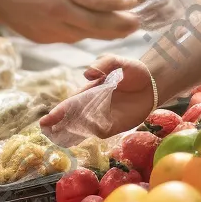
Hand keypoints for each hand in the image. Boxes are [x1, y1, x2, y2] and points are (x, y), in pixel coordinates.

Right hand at [0, 0, 139, 43]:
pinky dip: (87, 33)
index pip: (102, 0)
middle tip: (138, 22)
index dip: (124, 2)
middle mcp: (59, 10)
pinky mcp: (45, 38)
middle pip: (101, 25)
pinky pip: (73, 37)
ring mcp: (52, 28)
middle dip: (124, 25)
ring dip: (109, 32)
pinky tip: (94, 27)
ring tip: (123, 26)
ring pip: (89, 35)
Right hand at [40, 54, 155, 139]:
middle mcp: (94, 106)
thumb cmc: (133, 70)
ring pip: (83, 128)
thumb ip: (102, 64)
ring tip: (57, 140)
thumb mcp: (116, 61)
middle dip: (59, 125)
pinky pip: (99, 132)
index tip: (46, 120)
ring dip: (70, 133)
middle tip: (46, 132)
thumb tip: (87, 75)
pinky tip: (79, 138)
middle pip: (73, 118)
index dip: (59, 112)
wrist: (154, 83)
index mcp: (90, 91)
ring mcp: (104, 117)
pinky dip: (89, 134)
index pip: (71, 103)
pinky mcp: (116, 126)